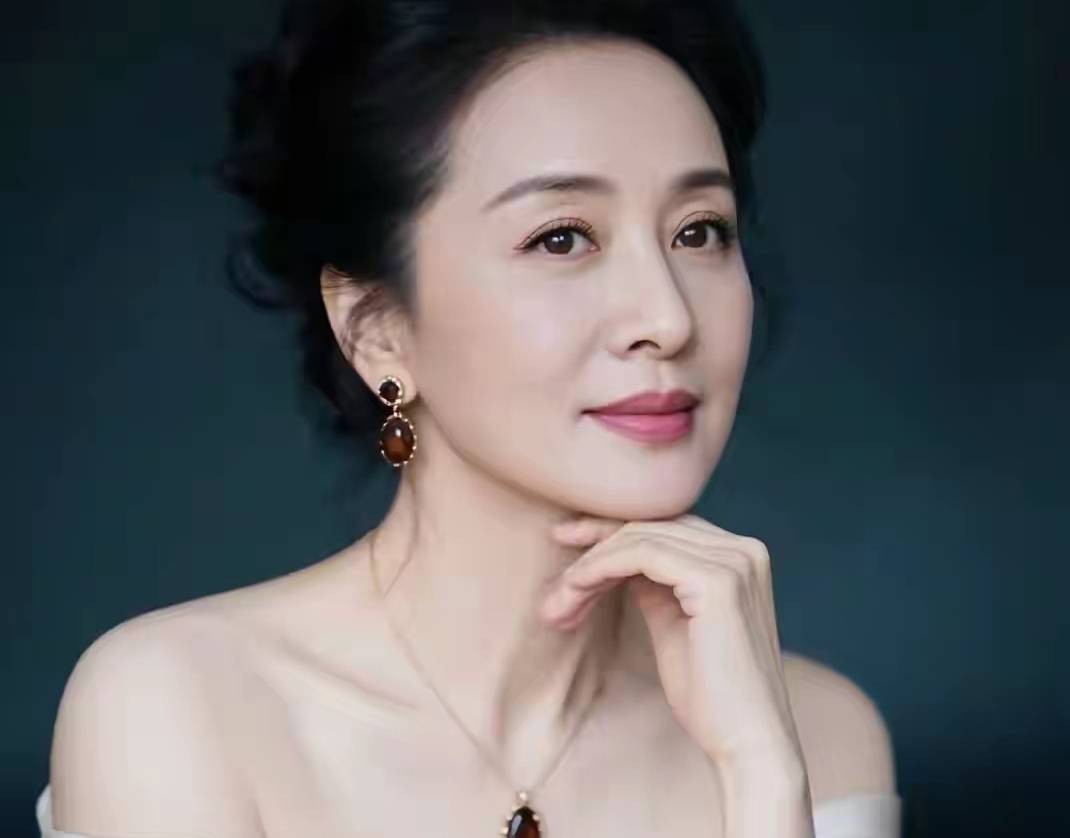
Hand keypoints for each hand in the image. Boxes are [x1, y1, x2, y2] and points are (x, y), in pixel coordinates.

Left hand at [542, 513, 804, 769]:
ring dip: (587, 569)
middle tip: (554, 586)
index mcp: (740, 556)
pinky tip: (575, 593)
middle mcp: (744, 549)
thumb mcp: (675, 622)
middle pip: (649, 525)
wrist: (747, 745)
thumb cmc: (711, 695)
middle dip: (591, 548)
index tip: (565, 542)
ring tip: (558, 606)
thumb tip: (615, 558)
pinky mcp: (717, 580)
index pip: (664, 525)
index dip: (610, 531)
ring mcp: (733, 561)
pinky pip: (639, 555)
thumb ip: (655, 584)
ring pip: (637, 539)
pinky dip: (599, 569)